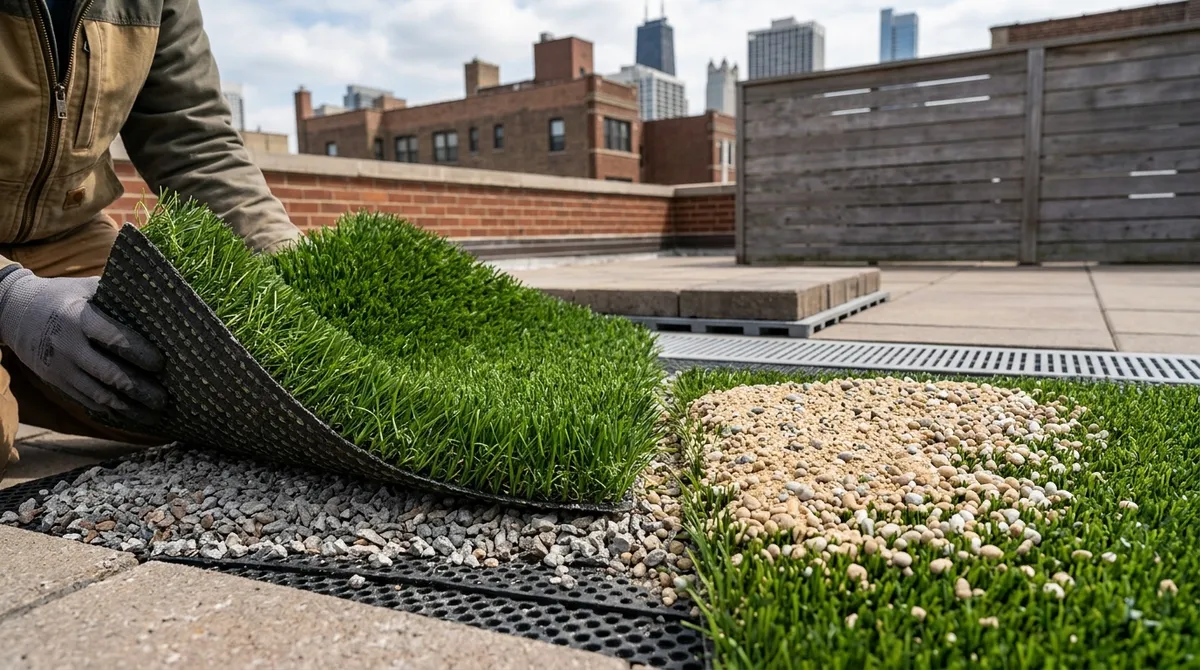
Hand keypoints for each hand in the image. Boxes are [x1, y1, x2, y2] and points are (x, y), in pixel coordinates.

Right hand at [0, 269, 166, 423]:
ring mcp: (60, 367)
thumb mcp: (86, 288)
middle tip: (164, 399)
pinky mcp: (56, 381)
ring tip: (153, 414)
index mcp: (79, 318)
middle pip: (109, 374)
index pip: (114, 339)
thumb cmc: (63, 296)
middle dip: (139, 389)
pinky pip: (85, 400)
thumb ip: (117, 296)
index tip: (160, 364)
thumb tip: (158, 302)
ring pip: (98, 394)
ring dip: (127, 407)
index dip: (138, 353)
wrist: (14, 312)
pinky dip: (109, 410)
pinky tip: (129, 414)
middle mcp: (68, 346)